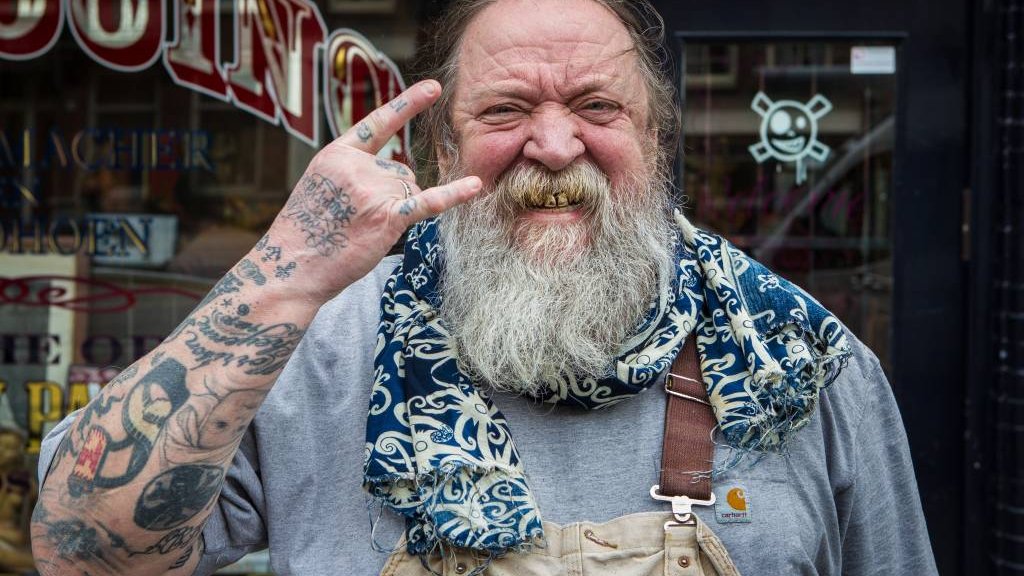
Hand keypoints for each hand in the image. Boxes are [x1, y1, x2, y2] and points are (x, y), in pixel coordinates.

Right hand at [262, 80, 480, 300]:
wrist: (293, 266)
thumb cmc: (307, 233)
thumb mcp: (321, 186)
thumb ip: (354, 171)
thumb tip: (401, 173)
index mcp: (337, 153)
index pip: (379, 123)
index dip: (408, 104)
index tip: (434, 87)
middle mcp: (356, 166)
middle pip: (401, 171)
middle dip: (392, 195)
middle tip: (357, 221)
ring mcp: (372, 190)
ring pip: (411, 190)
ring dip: (398, 211)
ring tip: (363, 229)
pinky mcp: (388, 216)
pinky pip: (429, 201)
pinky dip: (454, 195)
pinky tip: (474, 186)